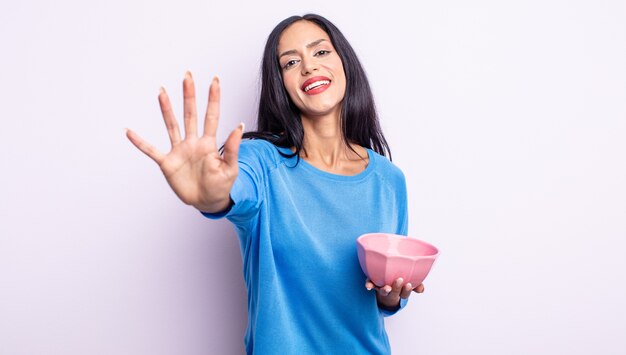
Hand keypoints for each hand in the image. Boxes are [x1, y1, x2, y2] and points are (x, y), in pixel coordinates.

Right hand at [126, 71, 243, 212]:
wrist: (208, 202)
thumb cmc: (221, 185)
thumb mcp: (230, 168)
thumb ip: (233, 148)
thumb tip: (240, 124)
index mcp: (209, 143)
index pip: (211, 116)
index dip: (213, 99)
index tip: (215, 80)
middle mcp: (193, 143)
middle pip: (190, 114)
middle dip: (189, 95)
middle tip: (187, 76)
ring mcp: (179, 151)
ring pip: (171, 125)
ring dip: (166, 109)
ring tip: (162, 92)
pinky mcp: (168, 163)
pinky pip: (151, 150)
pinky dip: (140, 142)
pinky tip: (129, 132)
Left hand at [365, 278, 424, 309]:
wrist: (386, 289)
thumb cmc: (400, 283)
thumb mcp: (409, 284)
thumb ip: (416, 285)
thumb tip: (422, 290)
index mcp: (400, 292)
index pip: (404, 294)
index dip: (406, 290)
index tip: (409, 284)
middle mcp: (391, 292)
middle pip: (394, 292)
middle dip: (396, 288)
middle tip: (399, 280)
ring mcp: (382, 288)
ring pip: (383, 291)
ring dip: (385, 290)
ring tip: (387, 288)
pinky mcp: (374, 284)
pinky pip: (371, 284)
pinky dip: (369, 285)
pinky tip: (368, 286)